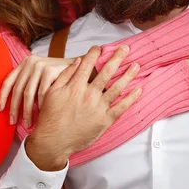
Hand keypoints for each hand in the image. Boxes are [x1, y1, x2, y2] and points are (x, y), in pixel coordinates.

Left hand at [0, 55, 73, 127]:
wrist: (83, 68)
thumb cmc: (59, 77)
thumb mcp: (40, 77)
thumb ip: (28, 85)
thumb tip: (11, 106)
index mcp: (25, 63)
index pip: (8, 81)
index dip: (2, 97)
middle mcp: (31, 62)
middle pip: (17, 90)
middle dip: (14, 108)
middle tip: (12, 122)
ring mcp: (41, 66)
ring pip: (28, 94)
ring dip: (27, 112)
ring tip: (27, 124)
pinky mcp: (51, 70)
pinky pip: (42, 94)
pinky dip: (40, 107)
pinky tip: (41, 116)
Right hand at [25, 45, 141, 170]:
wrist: (53, 141)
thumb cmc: (51, 117)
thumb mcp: (52, 92)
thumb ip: (65, 76)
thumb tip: (78, 61)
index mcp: (75, 86)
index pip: (88, 64)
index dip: (94, 54)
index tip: (99, 47)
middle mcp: (89, 95)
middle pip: (106, 72)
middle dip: (117, 58)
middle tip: (125, 49)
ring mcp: (98, 108)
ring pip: (117, 87)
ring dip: (128, 75)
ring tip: (136, 65)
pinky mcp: (105, 121)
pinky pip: (121, 107)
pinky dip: (131, 98)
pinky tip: (138, 89)